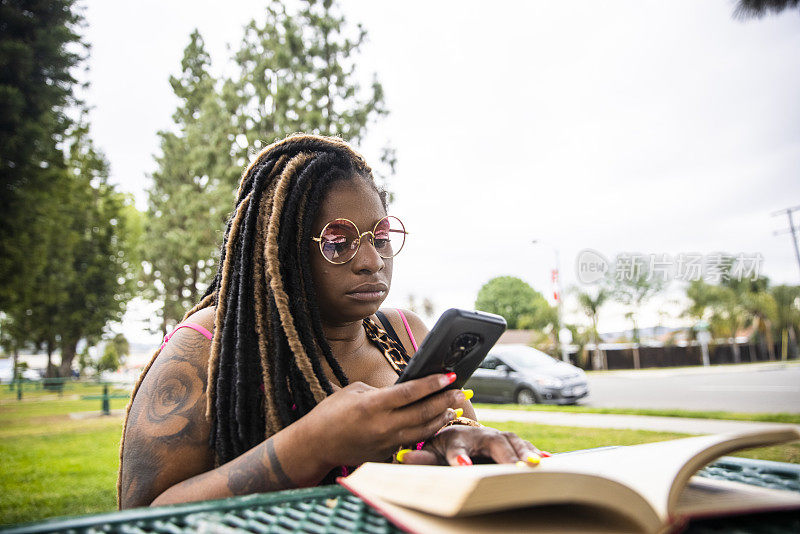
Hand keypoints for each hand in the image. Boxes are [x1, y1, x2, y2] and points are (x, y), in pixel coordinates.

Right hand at [298, 373, 464, 469]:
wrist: (316, 445)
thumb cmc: (331, 413)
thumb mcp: (354, 391)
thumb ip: (381, 390)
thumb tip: (404, 390)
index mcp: (373, 405)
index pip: (411, 392)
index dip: (433, 383)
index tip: (449, 375)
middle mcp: (383, 425)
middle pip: (423, 412)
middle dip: (445, 400)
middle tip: (460, 391)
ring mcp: (386, 442)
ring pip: (423, 430)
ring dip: (441, 418)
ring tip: (454, 407)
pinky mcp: (386, 454)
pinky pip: (412, 441)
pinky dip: (427, 431)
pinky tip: (435, 422)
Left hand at [400, 425, 543, 465]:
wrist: (457, 435)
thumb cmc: (442, 448)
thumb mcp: (430, 452)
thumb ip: (420, 457)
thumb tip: (404, 457)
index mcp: (457, 437)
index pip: (457, 447)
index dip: (459, 457)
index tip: (463, 467)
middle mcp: (481, 434)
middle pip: (494, 443)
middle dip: (505, 456)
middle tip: (515, 469)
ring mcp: (498, 436)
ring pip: (513, 442)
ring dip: (526, 453)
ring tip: (537, 465)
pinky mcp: (511, 442)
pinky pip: (525, 447)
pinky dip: (537, 453)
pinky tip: (549, 461)